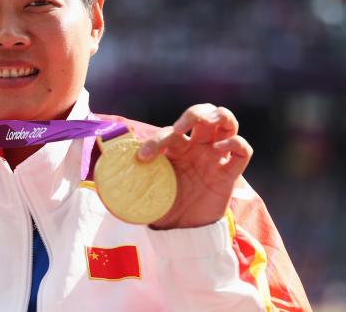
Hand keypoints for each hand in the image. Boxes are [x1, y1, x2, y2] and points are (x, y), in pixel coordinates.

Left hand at [137, 104, 252, 229]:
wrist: (183, 232)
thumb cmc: (163, 207)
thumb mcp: (144, 191)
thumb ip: (130, 181)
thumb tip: (103, 182)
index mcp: (176, 149)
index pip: (171, 131)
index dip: (156, 139)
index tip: (143, 157)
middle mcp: (197, 148)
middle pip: (205, 113)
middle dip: (195, 113)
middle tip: (181, 127)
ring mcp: (215, 158)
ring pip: (227, 122)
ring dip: (218, 117)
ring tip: (206, 125)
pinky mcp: (229, 173)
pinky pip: (243, 150)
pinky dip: (235, 143)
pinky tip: (221, 148)